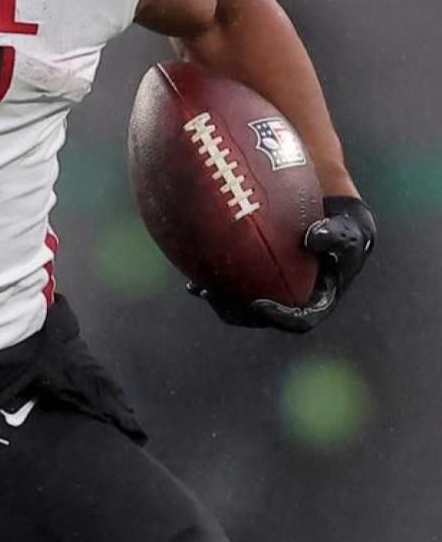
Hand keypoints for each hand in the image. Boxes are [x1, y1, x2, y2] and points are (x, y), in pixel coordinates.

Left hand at [189, 195, 376, 332]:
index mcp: (318, 302)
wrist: (334, 220)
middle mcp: (293, 302)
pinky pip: (233, 284)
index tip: (258, 305)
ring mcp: (274, 292)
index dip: (277, 318)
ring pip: (242, 305)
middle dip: (238, 312)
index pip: (298, 321)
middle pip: (262, 318)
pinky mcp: (258, 278)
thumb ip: (334, 237)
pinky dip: (214, 280)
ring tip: (199, 288)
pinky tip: (193, 274)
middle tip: (217, 297)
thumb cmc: (344, 229)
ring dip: (220, 300)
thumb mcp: (347, 232)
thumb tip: (312, 238)